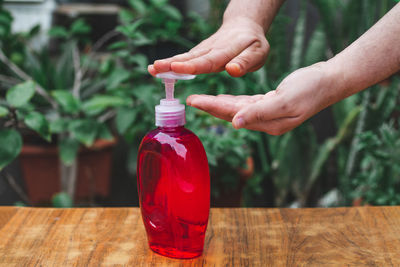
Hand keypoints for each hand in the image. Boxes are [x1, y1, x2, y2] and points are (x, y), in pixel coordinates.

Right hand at [148, 17, 268, 76]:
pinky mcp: (198, 52)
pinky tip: (156, 69)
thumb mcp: (258, 53)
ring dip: (168, 63)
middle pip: (191, 57)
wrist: (244, 26)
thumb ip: (245, 62)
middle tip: (156, 68)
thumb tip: (232, 70)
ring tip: (152, 69)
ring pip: (185, 57)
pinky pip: (184, 58)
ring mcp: (203, 49)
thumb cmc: (253, 44)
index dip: (193, 65)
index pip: (209, 60)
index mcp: (228, 50)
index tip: (177, 68)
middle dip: (173, 64)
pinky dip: (171, 63)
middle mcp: (212, 48)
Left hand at [187, 63, 337, 134]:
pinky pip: (248, 104)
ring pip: (238, 109)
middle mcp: (267, 122)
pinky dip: (234, 102)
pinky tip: (224, 99)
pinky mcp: (272, 104)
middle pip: (233, 114)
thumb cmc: (311, 89)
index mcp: (269, 124)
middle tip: (191, 100)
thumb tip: (236, 123)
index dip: (212, 108)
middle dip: (211, 107)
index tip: (194, 101)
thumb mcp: (285, 100)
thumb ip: (260, 112)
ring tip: (202, 100)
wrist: (330, 80)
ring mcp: (270, 114)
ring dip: (220, 104)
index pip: (234, 116)